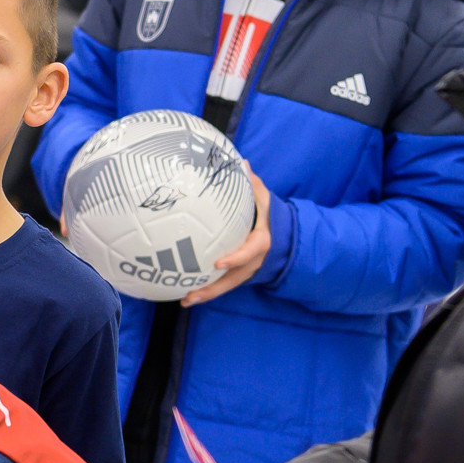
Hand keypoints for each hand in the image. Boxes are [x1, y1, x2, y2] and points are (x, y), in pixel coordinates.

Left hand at [182, 168, 270, 306]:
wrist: (277, 231)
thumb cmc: (264, 211)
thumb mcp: (262, 196)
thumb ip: (252, 183)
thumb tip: (243, 162)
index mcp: (260, 241)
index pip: (249, 252)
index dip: (235, 259)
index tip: (218, 263)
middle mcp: (253, 261)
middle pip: (234, 278)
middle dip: (214, 288)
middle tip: (192, 293)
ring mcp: (246, 270)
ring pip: (227, 286)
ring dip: (207, 294)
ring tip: (186, 300)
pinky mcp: (237, 274)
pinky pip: (223, 284)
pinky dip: (207, 290)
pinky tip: (186, 295)